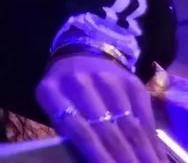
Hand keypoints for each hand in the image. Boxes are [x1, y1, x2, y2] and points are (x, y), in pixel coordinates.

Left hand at [36, 54, 163, 162]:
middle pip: (106, 130)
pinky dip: (151, 140)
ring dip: (140, 152)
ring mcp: (108, 80)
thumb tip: (91, 159)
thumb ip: (69, 132)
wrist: (81, 55)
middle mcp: (80, 82)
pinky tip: (155, 155)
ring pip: (129, 125)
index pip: (78, 130)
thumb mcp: (55, 106)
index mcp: (52, 91)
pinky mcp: (132, 82)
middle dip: (121, 157)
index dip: (97, 155)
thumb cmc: (64, 90)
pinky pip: (145, 117)